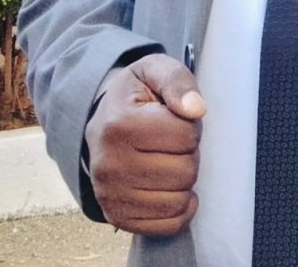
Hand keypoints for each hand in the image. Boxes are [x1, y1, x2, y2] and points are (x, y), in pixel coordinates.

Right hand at [84, 53, 204, 236]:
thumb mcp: (154, 71)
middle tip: (169, 143)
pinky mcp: (117, 216)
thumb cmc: (135, 97)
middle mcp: (109, 164)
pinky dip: (178, 209)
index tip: (172, 119)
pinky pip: (167, 225)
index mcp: (119, 124)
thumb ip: (177, 81)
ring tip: (166, 161)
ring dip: (183, 181)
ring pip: (179, 200)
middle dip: (188, 154)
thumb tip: (196, 109)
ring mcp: (110, 194)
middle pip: (185, 171)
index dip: (190, 126)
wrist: (101, 122)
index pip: (186, 135)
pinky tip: (169, 188)